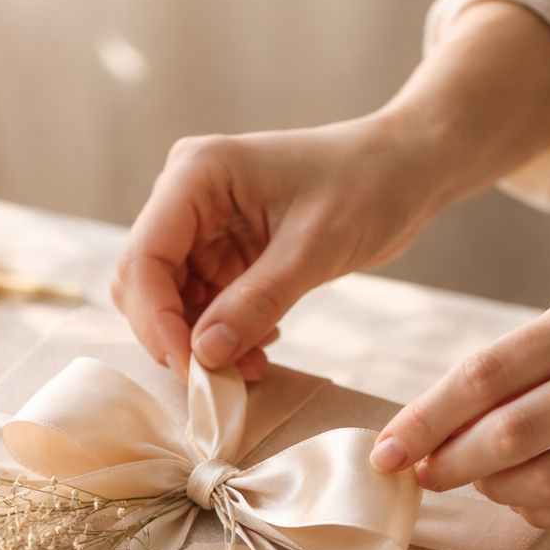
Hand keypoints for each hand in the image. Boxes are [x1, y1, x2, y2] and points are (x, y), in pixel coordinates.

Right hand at [112, 1, 549, 382]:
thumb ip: (257, 302)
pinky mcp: (222, 252)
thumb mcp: (314, 248)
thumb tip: (205, 356)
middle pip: (145, 285)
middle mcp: (185, 197)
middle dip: (177, 337)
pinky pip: (203, 308)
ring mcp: (201, 226)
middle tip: (220, 380)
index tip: (192, 370)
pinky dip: (224, 337)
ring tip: (254, 366)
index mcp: (195, 175)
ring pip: (170, 303)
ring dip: (203, 344)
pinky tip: (263, 347)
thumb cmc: (367, 186)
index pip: (145, 260)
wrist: (404, 169)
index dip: (158, 322)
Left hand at [369, 287, 549, 527]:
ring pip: (549, 481)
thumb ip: (518, 369)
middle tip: (426, 478)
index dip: (425, 420)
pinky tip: (530, 504)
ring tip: (486, 484)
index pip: (486, 375)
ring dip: (499, 493)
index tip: (384, 453)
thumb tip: (425, 430)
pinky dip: (544, 517)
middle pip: (512, 434)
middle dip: (452, 465)